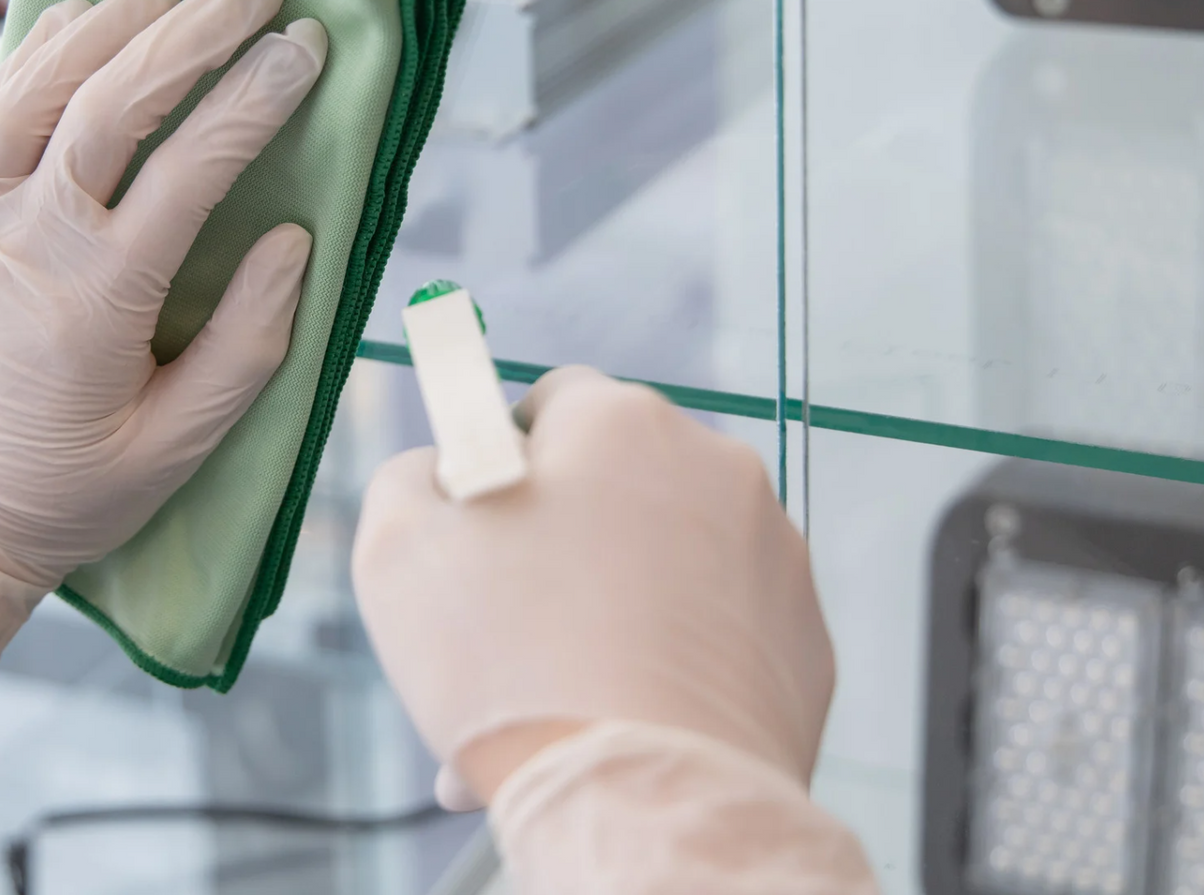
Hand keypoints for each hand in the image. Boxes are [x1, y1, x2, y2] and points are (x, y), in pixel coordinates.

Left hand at [0, 0, 326, 705]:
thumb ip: (246, 344)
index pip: (190, 168)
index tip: (308, 45)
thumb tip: (295, 240)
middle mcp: (27, 237)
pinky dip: (32, 52)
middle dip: (192, 31)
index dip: (255, 97)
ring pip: (36, 86)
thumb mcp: (179, 445)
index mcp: (96, 296)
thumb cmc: (75, 486)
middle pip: (111, 100)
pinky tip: (78, 16)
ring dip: (107, 23)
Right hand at [352, 367, 833, 804]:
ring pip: (666, 563)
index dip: (501, 463)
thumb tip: (438, 473)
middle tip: (506, 630)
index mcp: (618, 421)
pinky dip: (672, 658)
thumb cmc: (510, 668)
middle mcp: (714, 464)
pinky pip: (719, 629)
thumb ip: (410, 477)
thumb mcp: (398, 546)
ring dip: (609, 607)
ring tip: (553, 694)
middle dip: (560, 545)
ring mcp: (773, 552)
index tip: (478, 529)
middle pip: (616, 486)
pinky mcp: (804, 638)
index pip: (552, 403)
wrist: (640, 801)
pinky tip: (618, 716)